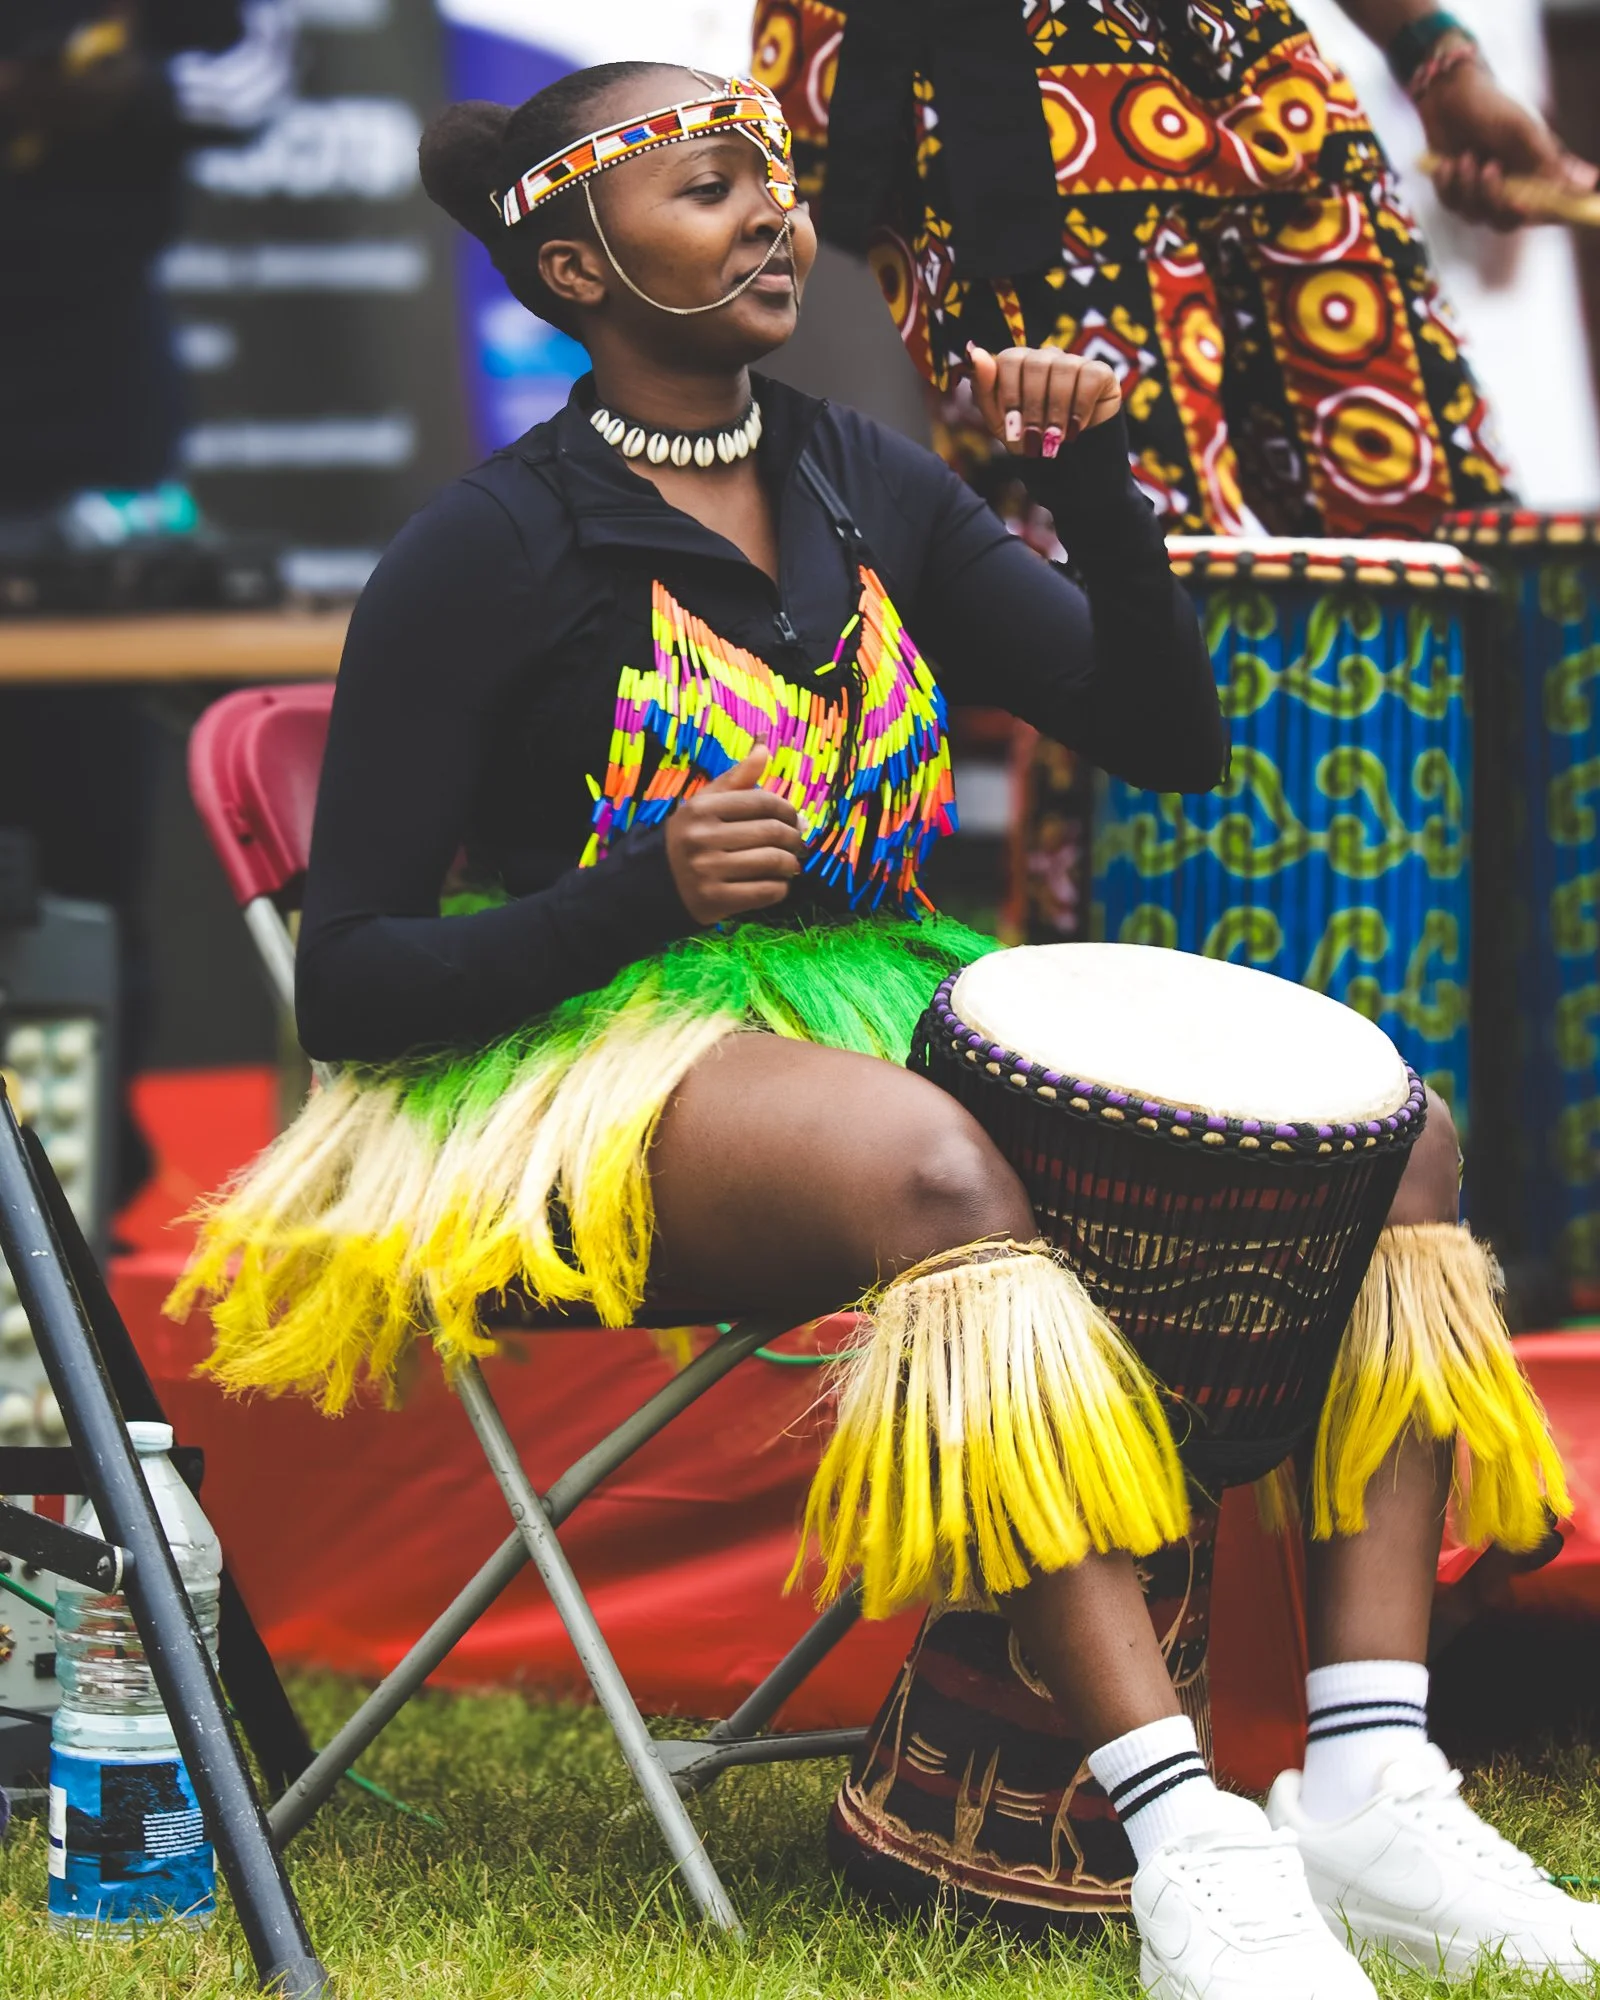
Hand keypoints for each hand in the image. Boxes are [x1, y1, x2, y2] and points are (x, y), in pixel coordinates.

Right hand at [665, 747, 805, 923]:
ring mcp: (707, 871)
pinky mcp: (715, 900)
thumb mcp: (706, 803)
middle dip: (794, 838)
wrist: (656, 884)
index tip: (793, 818)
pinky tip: (776, 883)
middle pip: (772, 832)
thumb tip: (765, 743)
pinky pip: (767, 891)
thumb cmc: (690, 837)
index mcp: (701, 808)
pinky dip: (780, 888)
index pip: (763, 802)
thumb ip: (737, 776)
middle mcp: (701, 838)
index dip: (787, 810)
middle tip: (797, 843)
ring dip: (791, 864)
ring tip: (790, 864)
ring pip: (773, 862)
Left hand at [966, 344, 1120, 458]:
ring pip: (1063, 368)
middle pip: (1035, 363)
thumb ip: (984, 390)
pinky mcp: (1100, 372)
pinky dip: (1080, 407)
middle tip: (1034, 440)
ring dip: (1056, 410)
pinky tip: (1077, 428)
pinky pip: (1089, 376)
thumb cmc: (1031, 442)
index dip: (1009, 395)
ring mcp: (1074, 362)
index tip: (1012, 429)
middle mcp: (1046, 357)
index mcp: (1019, 365)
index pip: (1009, 359)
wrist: (1070, 466)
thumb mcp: (1001, 424)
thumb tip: (974, 351)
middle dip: (1032, 407)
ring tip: (1055, 439)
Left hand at [1421, 55, 1597, 230]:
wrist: (1450, 94)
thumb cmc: (1493, 106)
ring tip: (1465, 155)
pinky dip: (1447, 184)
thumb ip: (1549, 161)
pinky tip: (1447, 162)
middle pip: (1506, 222)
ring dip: (1468, 185)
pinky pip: (1450, 205)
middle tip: (1490, 167)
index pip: (1548, 208)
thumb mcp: (1524, 131)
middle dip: (1494, 199)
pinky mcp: (1454, 192)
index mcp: (1535, 173)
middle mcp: (1511, 187)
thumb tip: (1586, 185)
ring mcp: (1481, 193)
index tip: (1524, 205)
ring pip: (1475, 215)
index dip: (1543, 215)